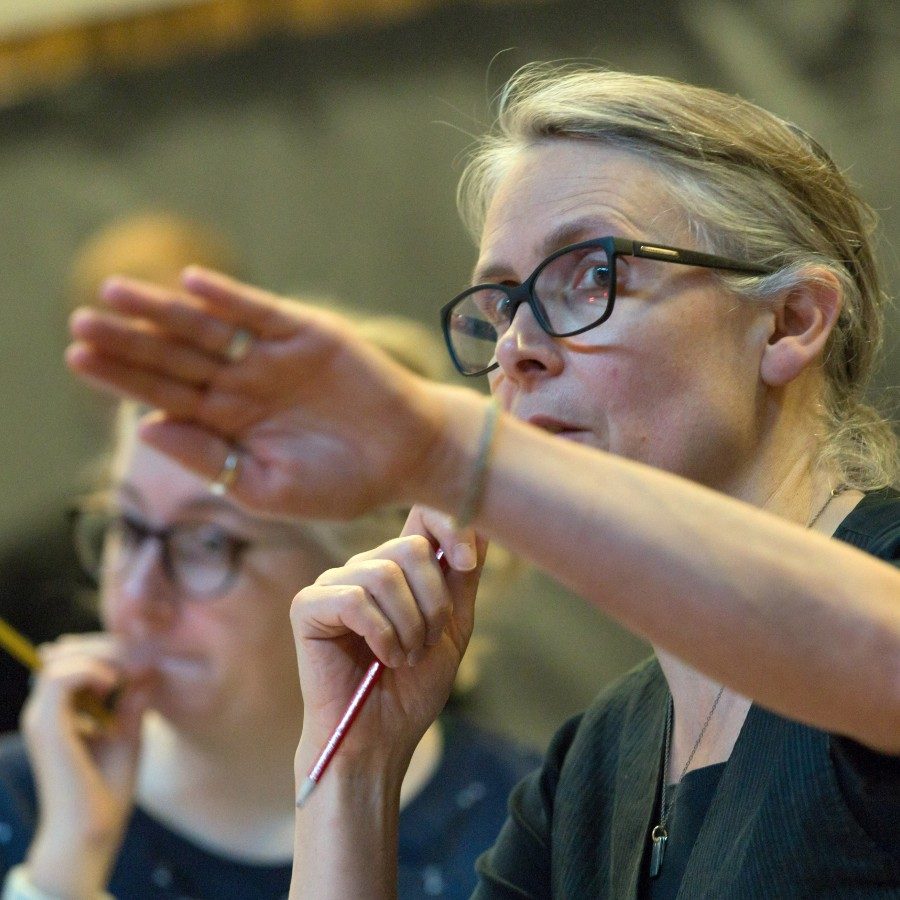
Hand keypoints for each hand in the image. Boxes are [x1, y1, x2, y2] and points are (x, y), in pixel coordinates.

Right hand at [22, 635, 155, 895]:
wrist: (92, 832)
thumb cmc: (109, 787)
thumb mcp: (128, 731)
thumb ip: (133, 699)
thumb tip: (150, 666)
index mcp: (60, 711)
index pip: (74, 658)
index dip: (109, 649)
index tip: (145, 657)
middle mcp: (45, 711)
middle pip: (68, 653)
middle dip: (108, 647)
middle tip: (142, 655)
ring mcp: (41, 718)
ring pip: (61, 660)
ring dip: (100, 656)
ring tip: (129, 671)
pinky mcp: (47, 728)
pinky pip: (58, 679)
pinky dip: (89, 671)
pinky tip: (115, 683)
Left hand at [66, 267, 452, 519]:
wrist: (409, 459)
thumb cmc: (342, 484)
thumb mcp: (267, 488)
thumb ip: (211, 460)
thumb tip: (146, 428)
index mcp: (229, 424)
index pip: (165, 395)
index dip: (123, 377)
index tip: (78, 358)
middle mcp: (243, 385)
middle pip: (176, 357)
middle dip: (130, 340)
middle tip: (80, 321)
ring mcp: (273, 357)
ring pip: (208, 329)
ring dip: (165, 311)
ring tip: (116, 293)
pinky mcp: (307, 334)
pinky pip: (260, 313)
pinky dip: (229, 300)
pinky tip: (192, 285)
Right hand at [291, 506, 485, 774]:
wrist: (380, 738)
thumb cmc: (413, 687)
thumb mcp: (452, 627)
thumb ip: (462, 577)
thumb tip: (482, 526)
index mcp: (397, 567)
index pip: (422, 515)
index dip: (449, 525)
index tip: (466, 563)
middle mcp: (364, 567)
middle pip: (411, 548)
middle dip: (432, 604)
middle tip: (424, 645)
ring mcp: (333, 584)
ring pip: (385, 574)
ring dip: (408, 626)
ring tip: (403, 657)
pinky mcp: (308, 606)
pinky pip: (355, 599)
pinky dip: (380, 634)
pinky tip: (379, 658)